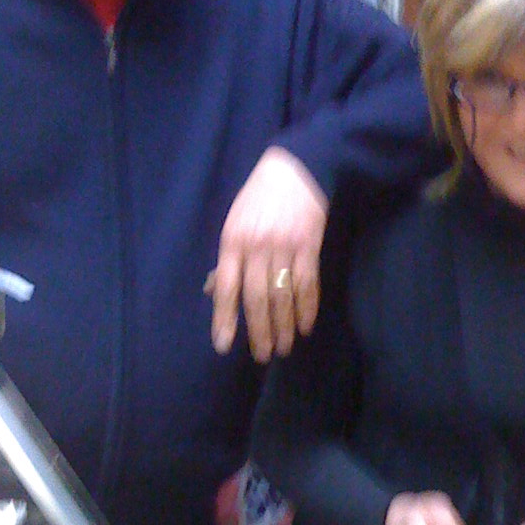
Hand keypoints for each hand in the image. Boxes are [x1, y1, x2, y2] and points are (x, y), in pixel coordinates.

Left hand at [208, 146, 328, 361]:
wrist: (297, 168)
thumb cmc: (258, 198)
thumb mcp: (234, 223)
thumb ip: (227, 259)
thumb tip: (214, 293)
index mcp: (233, 241)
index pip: (227, 287)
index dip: (225, 317)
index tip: (223, 345)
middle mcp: (257, 246)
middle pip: (256, 297)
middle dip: (260, 330)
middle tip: (263, 355)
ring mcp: (285, 246)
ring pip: (283, 295)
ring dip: (284, 325)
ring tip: (284, 347)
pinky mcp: (309, 245)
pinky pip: (308, 283)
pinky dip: (307, 307)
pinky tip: (305, 326)